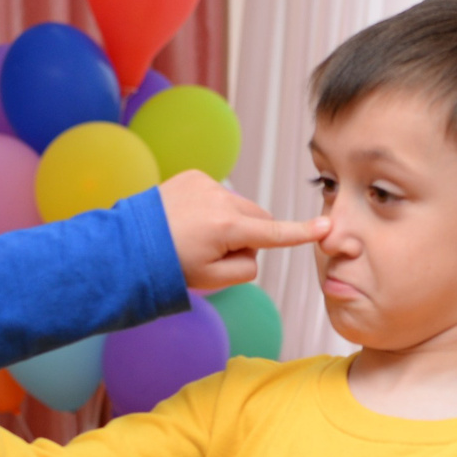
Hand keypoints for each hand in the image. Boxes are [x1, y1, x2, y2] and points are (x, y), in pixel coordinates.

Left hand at [156, 170, 329, 292]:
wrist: (129, 244)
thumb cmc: (170, 266)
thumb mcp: (211, 280)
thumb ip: (245, 269)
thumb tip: (253, 250)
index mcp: (227, 229)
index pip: (273, 234)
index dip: (301, 233)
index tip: (326, 226)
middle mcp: (221, 200)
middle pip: (258, 221)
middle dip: (248, 237)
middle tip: (215, 254)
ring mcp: (207, 184)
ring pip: (239, 208)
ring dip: (229, 222)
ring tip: (196, 235)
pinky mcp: (194, 175)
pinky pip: (218, 195)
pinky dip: (212, 208)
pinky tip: (189, 219)